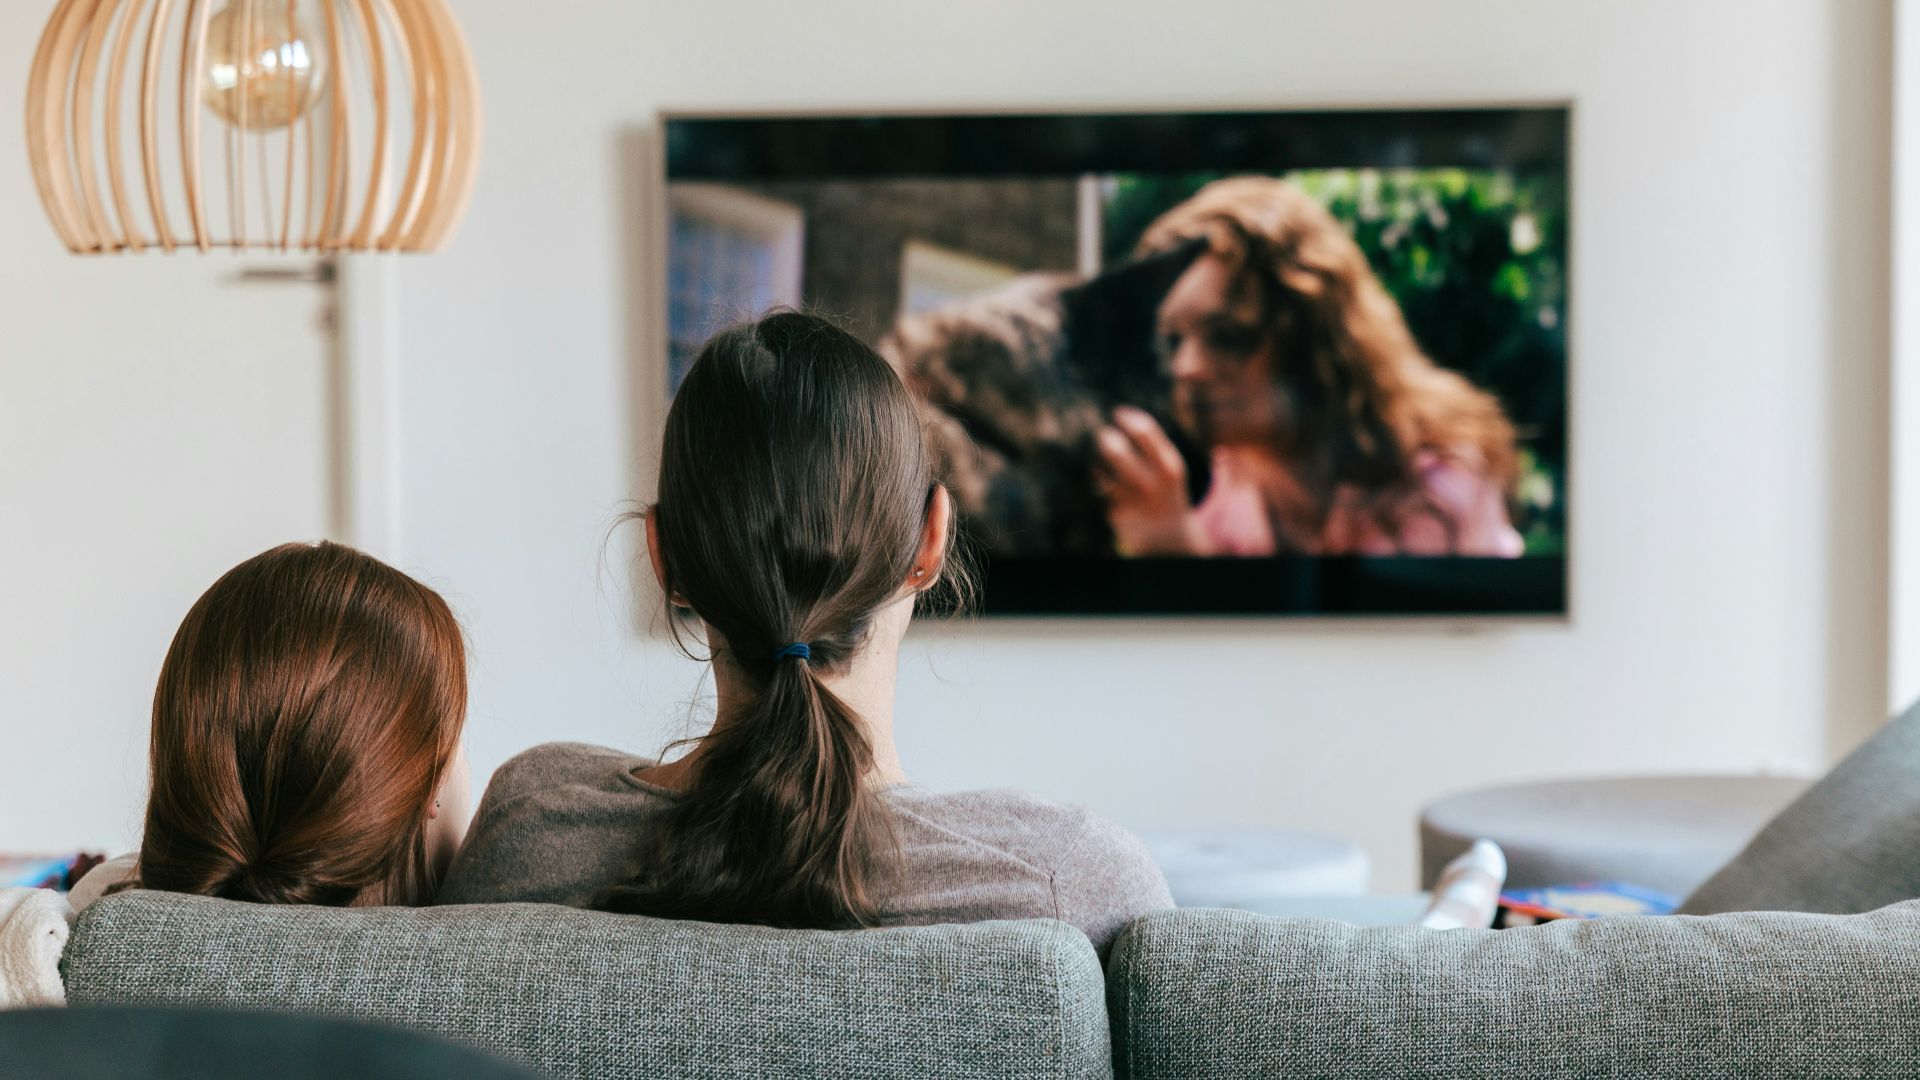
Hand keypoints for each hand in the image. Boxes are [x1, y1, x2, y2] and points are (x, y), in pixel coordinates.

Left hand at [1095, 406, 1208, 555]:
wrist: (1169, 538)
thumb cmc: (1166, 492)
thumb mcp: (1170, 468)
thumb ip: (1153, 444)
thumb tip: (1122, 412)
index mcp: (1168, 467)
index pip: (1144, 432)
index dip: (1126, 418)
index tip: (1116, 412)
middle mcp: (1151, 484)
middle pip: (1116, 451)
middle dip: (1102, 437)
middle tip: (1099, 433)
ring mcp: (1131, 501)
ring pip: (1100, 471)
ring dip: (1092, 459)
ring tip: (1091, 452)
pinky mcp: (1115, 514)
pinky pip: (1096, 489)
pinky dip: (1092, 479)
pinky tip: (1092, 474)